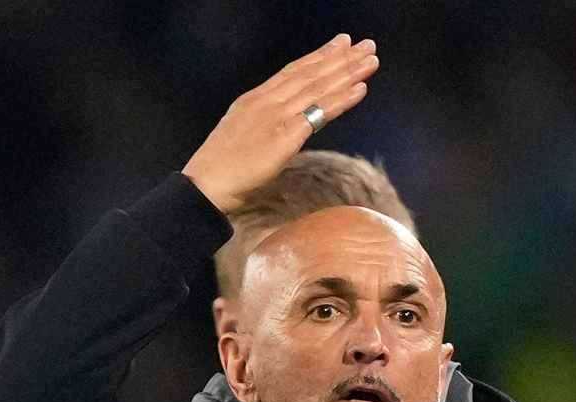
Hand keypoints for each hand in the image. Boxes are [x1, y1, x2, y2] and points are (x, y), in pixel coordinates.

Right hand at [182, 34, 378, 213]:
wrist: (206, 183)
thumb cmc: (219, 169)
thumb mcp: (240, 136)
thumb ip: (261, 126)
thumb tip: (280, 128)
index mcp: (254, 100)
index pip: (292, 72)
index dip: (318, 57)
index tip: (339, 44)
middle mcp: (267, 101)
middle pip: (311, 74)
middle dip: (340, 58)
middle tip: (366, 45)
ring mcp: (277, 116)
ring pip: (318, 88)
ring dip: (348, 72)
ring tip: (370, 60)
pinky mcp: (286, 136)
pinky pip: (319, 113)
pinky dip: (341, 99)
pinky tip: (360, 88)